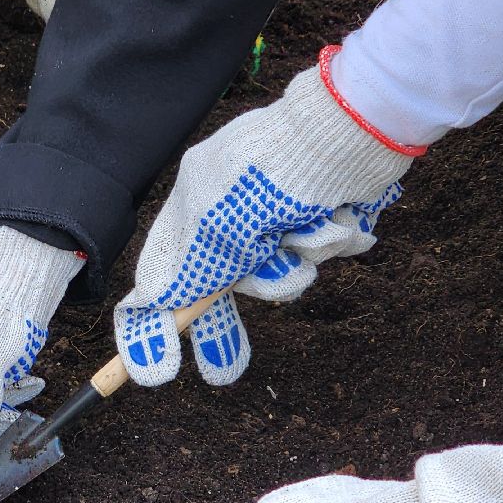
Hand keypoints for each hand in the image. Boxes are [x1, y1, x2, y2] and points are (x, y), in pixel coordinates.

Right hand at [114, 46, 415, 387]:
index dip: (152, 320)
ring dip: (291, 266)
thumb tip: (154, 305)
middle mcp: (227, 206)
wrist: (350, 130)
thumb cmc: (277, 174)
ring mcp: (270, 210)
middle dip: (227, 319)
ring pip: (270, 270)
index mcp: (193, 201)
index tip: (151, 368)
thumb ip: (188, 271)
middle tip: (223, 372)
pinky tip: (334, 224)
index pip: (162, 271)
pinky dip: (320, 246)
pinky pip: (308, 252)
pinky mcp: (313, 211)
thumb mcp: (220, 230)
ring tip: (309, 238)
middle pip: (218, 281)